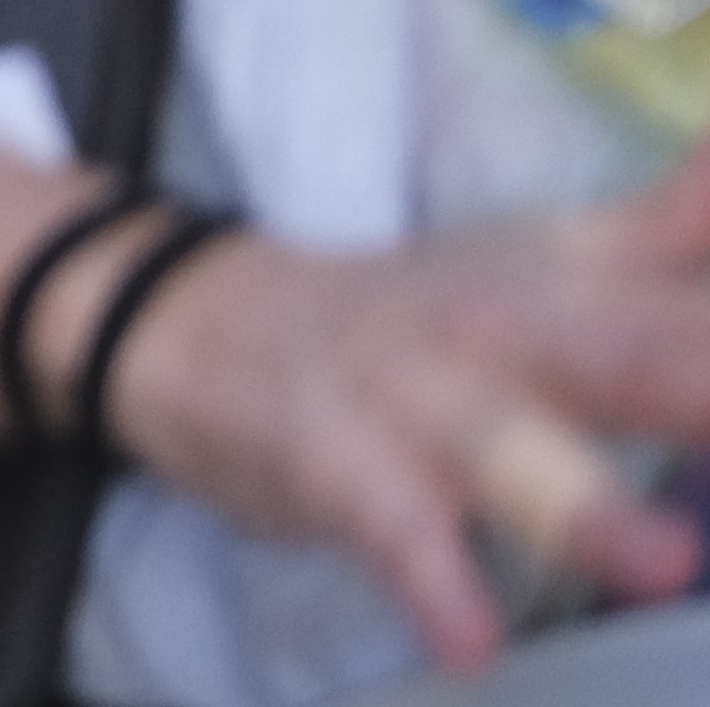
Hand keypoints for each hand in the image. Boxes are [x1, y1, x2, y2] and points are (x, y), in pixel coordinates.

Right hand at [105, 159, 709, 665]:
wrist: (200, 323)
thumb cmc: (425, 316)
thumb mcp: (556, 259)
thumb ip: (683, 227)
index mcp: (590, 285)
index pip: (709, 300)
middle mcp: (521, 331)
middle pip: (651, 361)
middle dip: (707, 395)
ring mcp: (427, 399)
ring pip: (521, 459)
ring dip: (597, 511)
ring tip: (663, 564)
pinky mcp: (335, 462)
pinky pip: (389, 529)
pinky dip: (430, 579)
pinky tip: (468, 632)